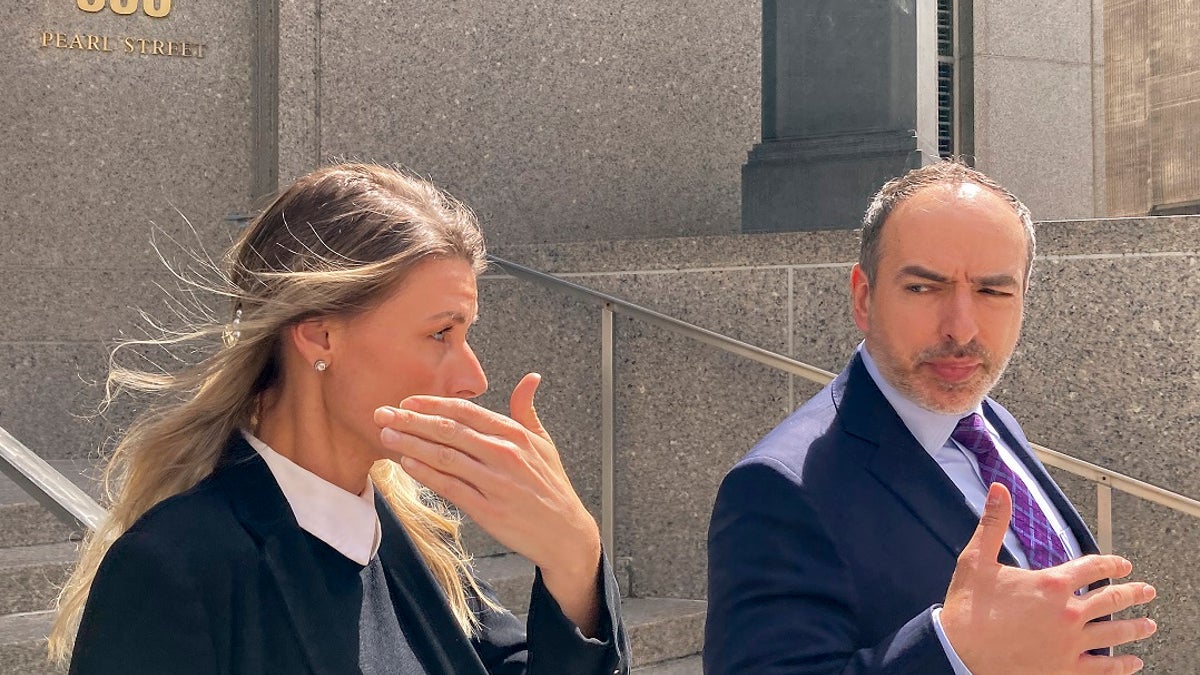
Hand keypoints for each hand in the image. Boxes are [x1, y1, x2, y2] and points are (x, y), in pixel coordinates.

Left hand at [374, 373, 601, 633]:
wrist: (565, 534)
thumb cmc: (552, 486)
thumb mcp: (545, 443)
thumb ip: (527, 410)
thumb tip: (530, 378)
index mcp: (515, 435)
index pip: (466, 412)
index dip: (433, 405)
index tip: (407, 401)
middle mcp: (504, 454)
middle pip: (449, 431)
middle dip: (411, 421)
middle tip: (382, 414)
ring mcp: (495, 482)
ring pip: (445, 457)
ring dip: (411, 445)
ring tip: (386, 436)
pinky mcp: (488, 510)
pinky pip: (450, 487)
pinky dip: (426, 474)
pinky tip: (407, 464)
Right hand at [940, 483, 1157, 674]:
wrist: (959, 652)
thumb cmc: (967, 608)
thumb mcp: (976, 559)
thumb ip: (993, 522)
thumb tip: (999, 490)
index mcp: (1051, 584)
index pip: (1093, 568)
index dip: (1112, 563)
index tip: (1123, 565)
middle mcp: (1067, 613)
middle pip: (1112, 600)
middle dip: (1133, 593)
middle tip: (1147, 591)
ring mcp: (1070, 643)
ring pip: (1115, 633)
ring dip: (1135, 627)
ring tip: (1149, 624)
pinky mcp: (1065, 669)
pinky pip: (1103, 668)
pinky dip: (1121, 666)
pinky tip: (1132, 663)